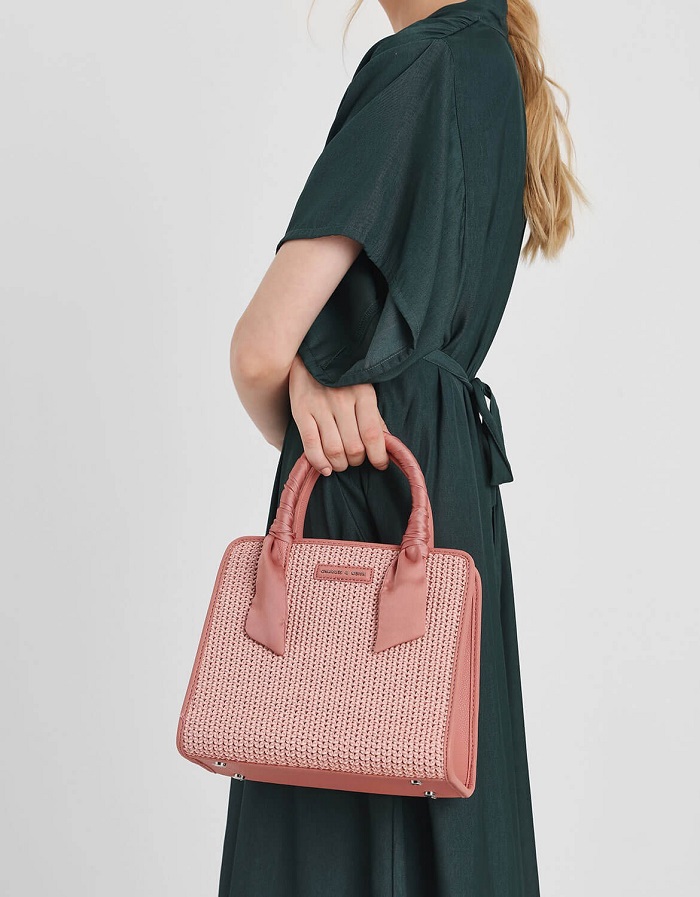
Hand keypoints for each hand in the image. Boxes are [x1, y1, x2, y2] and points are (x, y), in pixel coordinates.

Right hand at [289, 354, 389, 475]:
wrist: (311, 352)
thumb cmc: (342, 376)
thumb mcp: (364, 389)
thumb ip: (374, 417)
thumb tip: (386, 445)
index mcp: (362, 393)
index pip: (373, 434)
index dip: (378, 456)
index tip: (380, 464)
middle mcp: (341, 400)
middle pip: (354, 447)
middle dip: (357, 461)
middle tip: (356, 459)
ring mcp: (319, 406)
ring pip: (333, 450)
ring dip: (340, 464)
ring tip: (342, 462)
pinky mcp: (300, 410)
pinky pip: (310, 445)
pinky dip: (319, 462)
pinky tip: (326, 468)